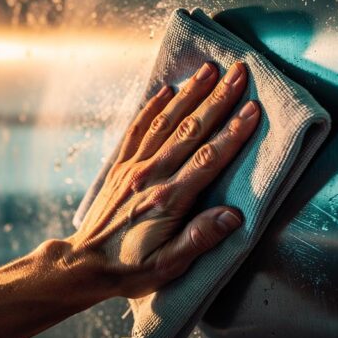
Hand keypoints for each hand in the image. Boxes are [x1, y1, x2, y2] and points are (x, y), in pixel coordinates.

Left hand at [61, 62, 259, 298]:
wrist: (86, 264)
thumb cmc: (131, 268)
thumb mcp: (169, 266)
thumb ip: (200, 239)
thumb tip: (234, 216)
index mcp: (168, 200)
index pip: (207, 159)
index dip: (232, 133)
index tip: (252, 109)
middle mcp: (151, 177)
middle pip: (190, 130)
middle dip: (217, 99)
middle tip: (239, 73)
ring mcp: (133, 168)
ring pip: (166, 122)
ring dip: (189, 94)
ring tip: (209, 69)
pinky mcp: (120, 167)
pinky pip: (138, 129)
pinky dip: (153, 107)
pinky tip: (167, 90)